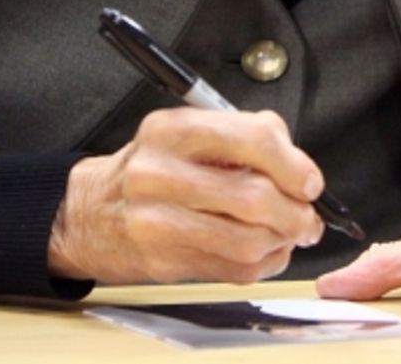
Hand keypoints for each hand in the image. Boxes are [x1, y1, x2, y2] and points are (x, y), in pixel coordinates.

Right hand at [48, 107, 325, 283]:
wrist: (90, 212)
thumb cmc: (151, 168)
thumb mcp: (188, 132)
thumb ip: (244, 136)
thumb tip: (298, 165)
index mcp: (172, 129)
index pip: (252, 139)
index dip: (293, 164)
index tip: (310, 181)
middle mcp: (159, 173)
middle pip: (254, 197)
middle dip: (296, 212)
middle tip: (308, 215)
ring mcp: (157, 222)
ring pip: (247, 241)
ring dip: (283, 241)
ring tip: (288, 233)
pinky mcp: (163, 262)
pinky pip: (233, 270)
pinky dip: (264, 264)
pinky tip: (265, 251)